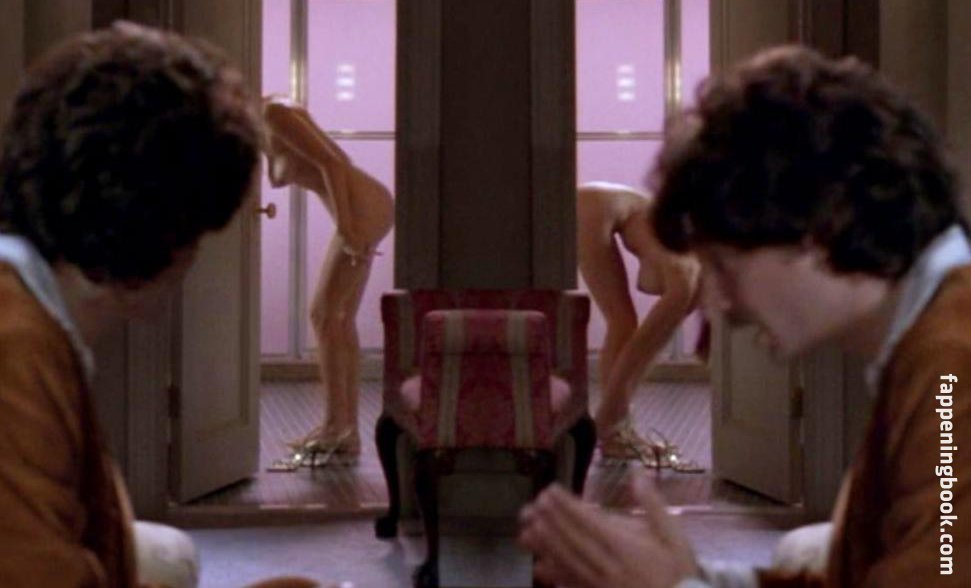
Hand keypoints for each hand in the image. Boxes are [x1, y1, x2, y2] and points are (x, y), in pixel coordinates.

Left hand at [518, 476, 699, 587]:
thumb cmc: (680, 572)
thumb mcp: (674, 536)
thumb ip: (653, 505)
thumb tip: (637, 472)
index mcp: (627, 547)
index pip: (590, 522)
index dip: (567, 506)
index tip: (550, 491)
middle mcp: (610, 566)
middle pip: (574, 541)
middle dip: (550, 522)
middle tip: (531, 506)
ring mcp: (602, 585)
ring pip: (569, 563)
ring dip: (546, 547)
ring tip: (526, 532)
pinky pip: (573, 585)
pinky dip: (556, 576)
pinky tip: (540, 568)